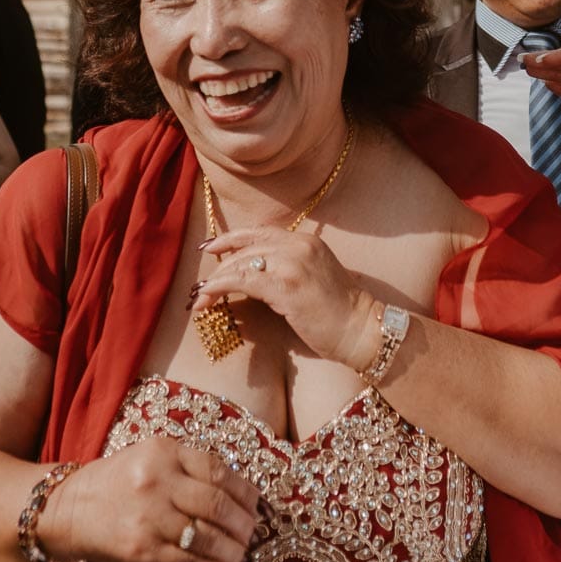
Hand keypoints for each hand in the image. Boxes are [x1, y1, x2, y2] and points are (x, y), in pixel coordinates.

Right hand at [41, 438, 259, 561]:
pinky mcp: (142, 549)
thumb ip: (187, 467)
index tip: (256, 504)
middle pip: (217, 504)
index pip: (218, 470)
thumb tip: (237, 492)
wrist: (68, 509)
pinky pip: (187, 561)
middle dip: (243, 523)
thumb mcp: (149, 457)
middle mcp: (158, 480)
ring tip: (239, 555)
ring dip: (231, 549)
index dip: (245, 491)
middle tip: (252, 533)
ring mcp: (150, 516)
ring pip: (206, 536)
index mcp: (163, 451)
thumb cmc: (115, 482)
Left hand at [193, 228, 377, 373]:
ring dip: (214, 282)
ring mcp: (293, 264)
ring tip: (199, 299)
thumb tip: (253, 275)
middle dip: (218, 267)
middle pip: (245, 248)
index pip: (258, 232)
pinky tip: (207, 298)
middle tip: (199, 287)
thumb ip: (288, 268)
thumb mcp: (314, 278)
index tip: (210, 248)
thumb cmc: (338, 313)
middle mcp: (298, 245)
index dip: (229, 239)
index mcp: (305, 241)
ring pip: (240, 264)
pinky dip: (219, 288)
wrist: (361, 330)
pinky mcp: (286, 286)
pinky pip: (242, 282)